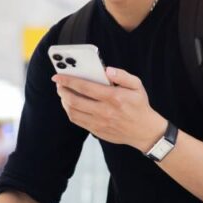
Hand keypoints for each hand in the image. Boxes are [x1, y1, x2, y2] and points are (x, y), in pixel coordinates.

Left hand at [52, 67, 166, 151]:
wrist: (145, 131)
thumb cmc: (139, 106)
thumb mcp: (137, 86)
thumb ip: (122, 75)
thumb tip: (107, 70)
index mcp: (113, 97)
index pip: (85, 87)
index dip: (68, 81)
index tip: (58, 76)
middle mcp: (104, 111)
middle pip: (74, 101)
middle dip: (62, 91)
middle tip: (59, 84)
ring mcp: (99, 123)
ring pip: (73, 112)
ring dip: (64, 101)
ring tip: (63, 93)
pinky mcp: (97, 131)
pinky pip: (78, 121)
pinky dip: (70, 112)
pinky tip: (70, 105)